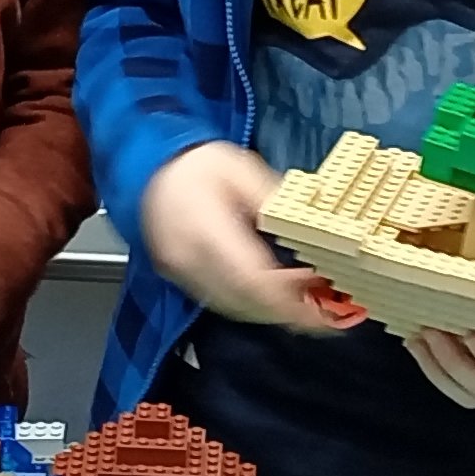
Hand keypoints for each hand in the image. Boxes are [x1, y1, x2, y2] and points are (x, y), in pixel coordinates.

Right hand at [139, 143, 352, 331]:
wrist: (146, 168)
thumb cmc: (195, 164)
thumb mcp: (241, 169)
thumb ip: (274, 200)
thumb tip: (310, 225)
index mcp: (205, 228)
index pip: (251, 277)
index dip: (288, 296)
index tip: (321, 298)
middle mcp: (189, 258)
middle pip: (245, 301)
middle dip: (289, 311)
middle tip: (327, 311)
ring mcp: (181, 272)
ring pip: (234, 308)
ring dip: (273, 311)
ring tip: (309, 307)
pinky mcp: (179, 277)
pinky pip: (221, 302)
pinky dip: (252, 305)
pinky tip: (276, 298)